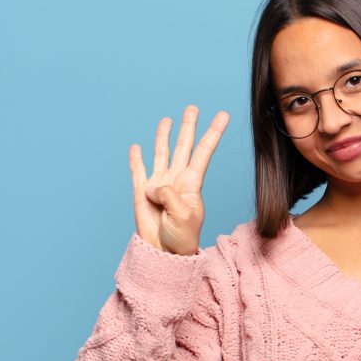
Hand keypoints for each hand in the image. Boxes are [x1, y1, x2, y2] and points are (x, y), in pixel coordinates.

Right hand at [129, 105, 228, 255]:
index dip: (213, 132)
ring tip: (167, 120)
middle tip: (192, 108)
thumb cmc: (182, 237)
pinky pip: (138, 171)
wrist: (165, 253)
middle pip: (183, 146)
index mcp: (192, 182)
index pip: (204, 151)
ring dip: (164, 136)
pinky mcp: (141, 192)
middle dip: (188, 127)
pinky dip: (136, 159)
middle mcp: (177, 179)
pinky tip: (136, 147)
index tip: (223, 115)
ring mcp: (159, 184)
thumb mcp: (183, 215)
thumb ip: (170, 196)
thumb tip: (154, 184)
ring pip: (162, 153)